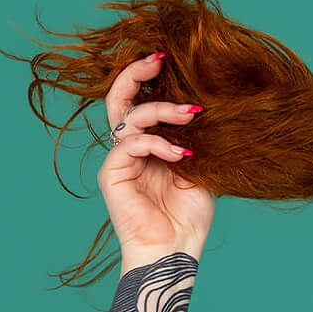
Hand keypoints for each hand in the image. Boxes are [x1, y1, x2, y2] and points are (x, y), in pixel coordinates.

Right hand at [97, 51, 215, 266]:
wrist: (175, 252)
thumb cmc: (189, 218)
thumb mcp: (199, 168)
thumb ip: (192, 138)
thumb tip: (200, 103)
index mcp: (148, 146)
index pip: (141, 102)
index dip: (151, 80)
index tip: (170, 62)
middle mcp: (130, 149)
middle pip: (120, 98)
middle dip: (137, 73)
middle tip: (159, 59)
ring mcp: (119, 160)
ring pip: (130, 116)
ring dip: (162, 110)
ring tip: (190, 114)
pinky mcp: (112, 173)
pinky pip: (131, 143)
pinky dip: (158, 143)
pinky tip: (180, 153)